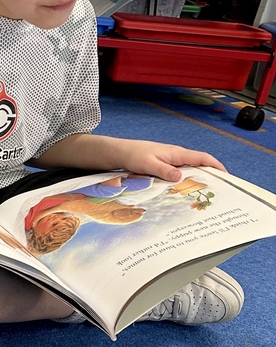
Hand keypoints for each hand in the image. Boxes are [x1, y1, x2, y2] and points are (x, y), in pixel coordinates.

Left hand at [111, 139, 225, 181]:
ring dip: (196, 179)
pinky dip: (184, 181)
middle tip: (217, 191)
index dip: (216, 166)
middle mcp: (176, 156)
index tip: (226, 176)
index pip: (202, 158)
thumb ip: (164, 170)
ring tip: (203, 194)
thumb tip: (179, 177)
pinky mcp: (164, 165)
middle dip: (210, 175)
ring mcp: (170, 161)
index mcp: (176, 153)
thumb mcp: (148, 164)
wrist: (120, 152)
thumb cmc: (133, 155)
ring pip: (189, 170)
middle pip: (199, 165)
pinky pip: (179, 173)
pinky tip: (183, 192)